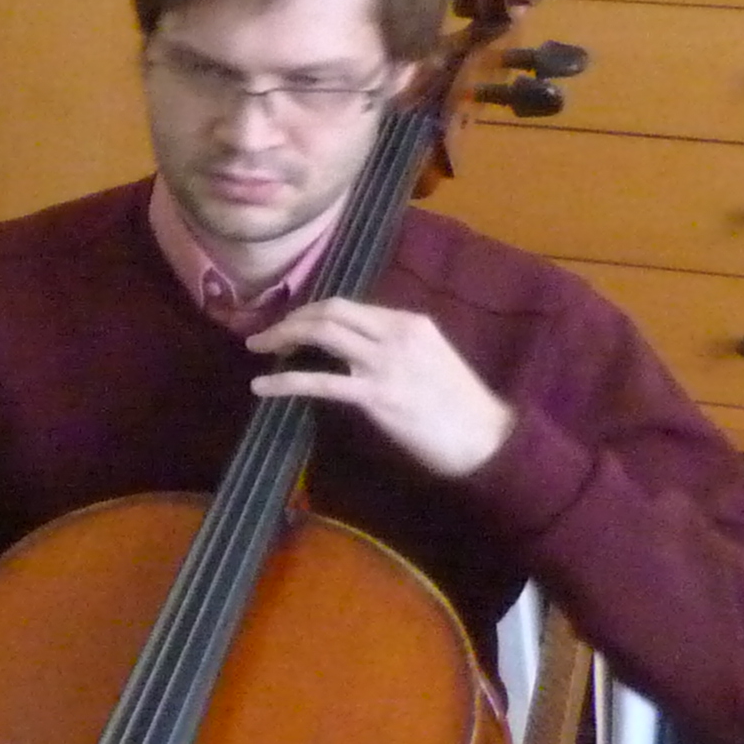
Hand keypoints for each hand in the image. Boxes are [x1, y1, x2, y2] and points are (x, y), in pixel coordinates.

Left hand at [244, 297, 513, 478]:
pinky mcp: (376, 395)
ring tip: (257, 349)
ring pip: (322, 333)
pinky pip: (318, 382)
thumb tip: (351, 352)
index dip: (312, 313)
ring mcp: (385, 362)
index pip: (349, 306)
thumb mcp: (429, 360)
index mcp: (410, 322)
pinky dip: (284, 381)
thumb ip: (394, 348)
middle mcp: (396, 333)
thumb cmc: (458, 405)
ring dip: (282, 337)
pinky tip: (262, 387)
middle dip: (292, 319)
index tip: (291, 325)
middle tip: (265, 336)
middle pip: (330, 311)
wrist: (486, 438)